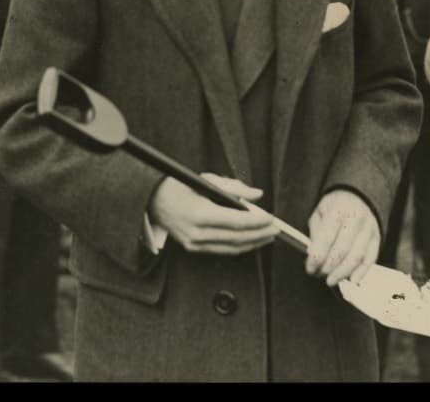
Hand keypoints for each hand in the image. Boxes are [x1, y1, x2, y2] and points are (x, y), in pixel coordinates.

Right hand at [148, 174, 278, 254]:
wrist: (153, 201)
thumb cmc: (180, 186)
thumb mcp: (207, 180)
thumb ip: (234, 187)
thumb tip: (257, 195)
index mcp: (200, 213)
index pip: (236, 221)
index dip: (257, 221)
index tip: (272, 218)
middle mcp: (197, 232)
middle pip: (237, 238)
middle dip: (260, 234)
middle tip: (276, 229)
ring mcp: (194, 244)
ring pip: (231, 248)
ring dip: (252, 243)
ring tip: (268, 237)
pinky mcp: (193, 249)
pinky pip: (221, 250)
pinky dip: (239, 246)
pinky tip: (250, 241)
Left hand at [305, 190, 379, 286]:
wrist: (359, 195)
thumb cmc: (336, 206)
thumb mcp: (321, 211)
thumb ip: (316, 232)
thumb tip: (312, 254)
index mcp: (338, 210)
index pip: (326, 238)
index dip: (316, 257)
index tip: (309, 268)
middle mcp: (356, 218)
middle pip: (341, 250)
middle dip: (328, 267)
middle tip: (319, 275)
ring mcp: (368, 229)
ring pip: (356, 257)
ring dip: (342, 273)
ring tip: (331, 280)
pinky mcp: (376, 238)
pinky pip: (370, 259)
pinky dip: (361, 272)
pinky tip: (352, 280)